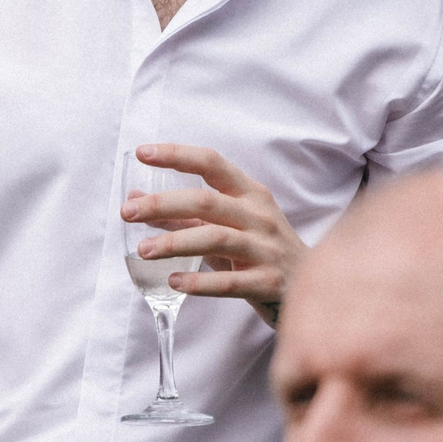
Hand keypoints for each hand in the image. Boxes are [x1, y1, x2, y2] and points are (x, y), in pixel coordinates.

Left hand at [123, 144, 307, 324]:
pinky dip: (199, 282)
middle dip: (163, 204)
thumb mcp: (227, 226)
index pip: (212, 163)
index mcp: (250, 194)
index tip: (143, 152)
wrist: (314, 289)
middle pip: (206, 201)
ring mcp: (266, 249)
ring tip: (143, 250)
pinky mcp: (268, 282)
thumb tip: (135, 200)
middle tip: (127, 212)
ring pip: (216, 238)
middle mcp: (259, 216)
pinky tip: (173, 282)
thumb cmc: (261, 251)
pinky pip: (230, 282)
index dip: (177, 155)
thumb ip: (183, 217)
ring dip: (174, 243)